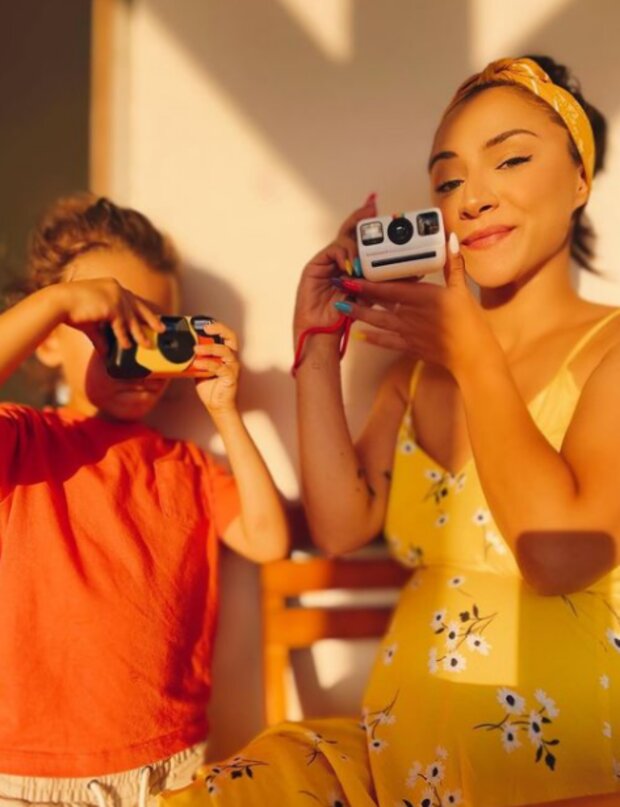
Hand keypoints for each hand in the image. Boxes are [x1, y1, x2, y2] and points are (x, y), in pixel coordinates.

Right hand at [57, 278, 163, 353]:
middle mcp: (116, 289)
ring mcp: (115, 296)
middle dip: (151, 320)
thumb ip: (102, 336)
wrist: (58, 302)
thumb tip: (106, 352)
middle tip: (161, 329)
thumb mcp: (91, 322)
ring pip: (131, 319)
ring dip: (139, 334)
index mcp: (112, 286)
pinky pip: (121, 326)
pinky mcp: (111, 306)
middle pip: (139, 307)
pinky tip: (127, 346)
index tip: (151, 318)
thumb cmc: (70, 309)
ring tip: (146, 345)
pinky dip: (124, 337)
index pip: (132, 299)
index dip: (142, 310)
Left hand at [193, 322, 240, 413]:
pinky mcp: (231, 377)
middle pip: (231, 337)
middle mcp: (231, 358)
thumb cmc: (210, 387)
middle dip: (219, 329)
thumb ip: (194, 359)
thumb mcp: (199, 369)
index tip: (204, 322)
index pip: (226, 335)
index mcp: (225, 354)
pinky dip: (208, 364)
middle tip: (206, 328)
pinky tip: (197, 364)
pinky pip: (220, 367)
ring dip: (210, 348)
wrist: (217, 406)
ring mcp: (232, 367)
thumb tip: (178, 350)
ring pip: (225, 351)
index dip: (217, 327)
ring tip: (196, 349)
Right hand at [293, 193, 376, 339]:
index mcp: (353, 264)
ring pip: (344, 239)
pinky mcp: (314, 266)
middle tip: (373, 206)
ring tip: (364, 261)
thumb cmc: (344, 317)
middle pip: (350, 230)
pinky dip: (343, 256)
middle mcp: (340, 259)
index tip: (383, 210)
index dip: (371, 224)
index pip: (363, 239)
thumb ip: (386, 283)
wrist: (324, 332)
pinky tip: (349, 267)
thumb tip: (413, 275)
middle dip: (361, 216)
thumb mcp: (373, 296)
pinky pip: (332, 251)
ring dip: (357, 246)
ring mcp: (327, 261)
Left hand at [338, 234, 496, 378]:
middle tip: (338, 286)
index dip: (367, 280)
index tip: (351, 274)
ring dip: (358, 313)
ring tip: (341, 307)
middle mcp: (409, 313)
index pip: (388, 287)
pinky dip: (372, 338)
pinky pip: (386, 342)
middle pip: (377, 302)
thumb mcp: (462, 290)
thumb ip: (453, 264)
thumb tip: (449, 238)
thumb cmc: (469, 323)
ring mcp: (408, 332)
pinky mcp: (410, 347)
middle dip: (356, 294)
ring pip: (377, 321)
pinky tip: (360, 335)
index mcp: (420, 296)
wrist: (472, 356)